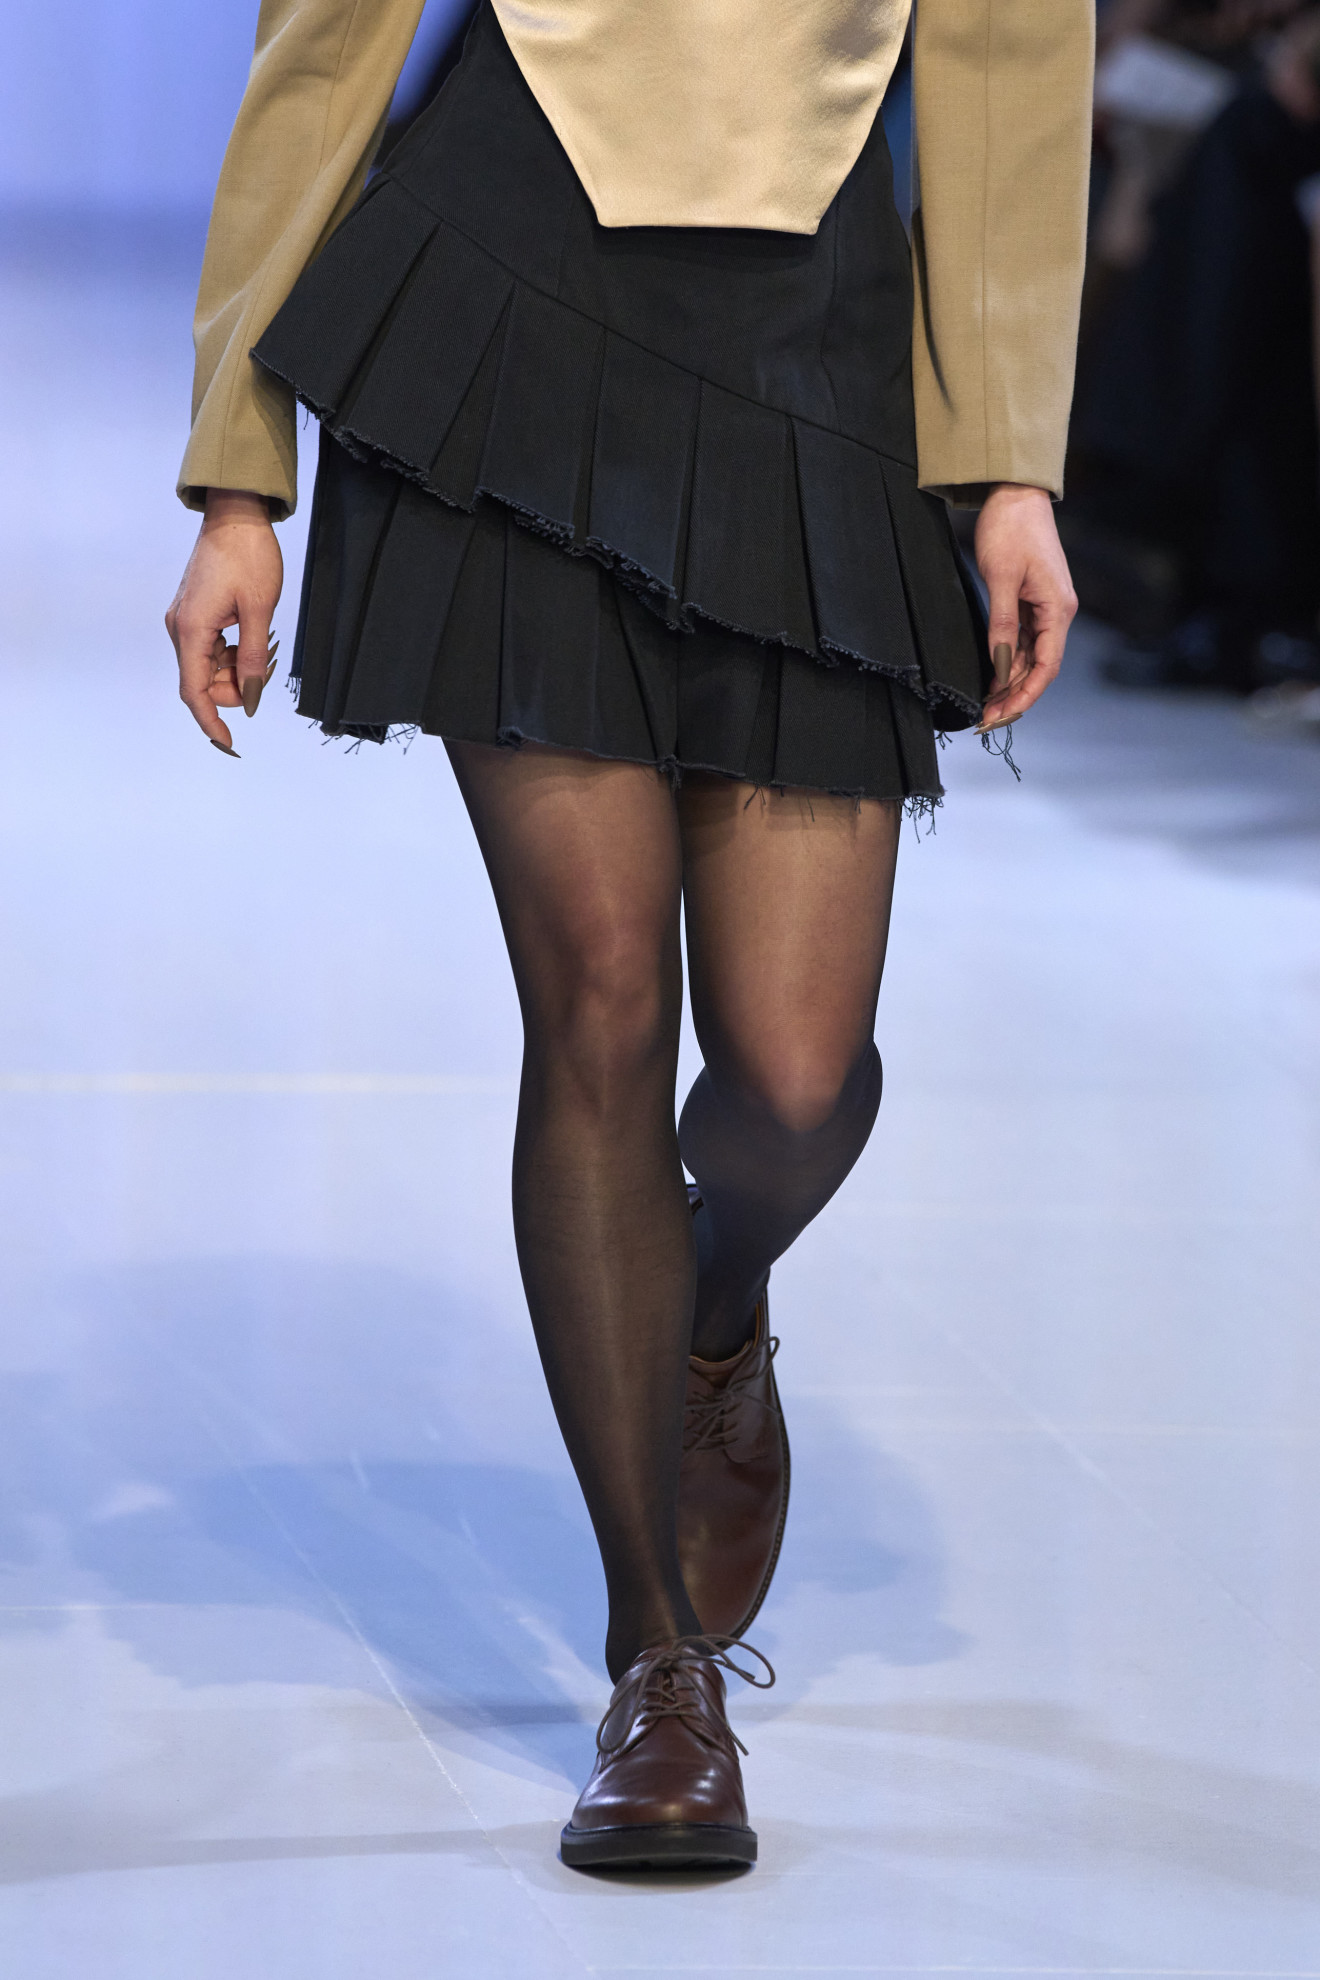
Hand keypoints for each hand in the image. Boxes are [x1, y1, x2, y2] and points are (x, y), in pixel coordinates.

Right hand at [165, 490, 283, 755]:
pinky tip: (251, 641)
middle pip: (202, 681)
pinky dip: (231, 654)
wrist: (236, 514)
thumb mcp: (260, 611)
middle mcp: (180, 627)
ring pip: (207, 666)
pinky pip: (210, 648)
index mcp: (191, 629)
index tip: (228, 742)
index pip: (194, 691)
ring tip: (262, 649)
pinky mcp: (194, 612)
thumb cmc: (248, 555)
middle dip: (233, 689)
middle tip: (265, 672)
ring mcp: (185, 619)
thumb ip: (253, 658)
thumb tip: (251, 697)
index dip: (210, 721)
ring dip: (234, 670)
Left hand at [973, 483, 1077, 733]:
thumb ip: (1003, 623)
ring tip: (985, 706)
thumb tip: (1000, 663)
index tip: (1002, 715)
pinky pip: (1023, 642)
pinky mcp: (1032, 602)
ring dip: (1010, 682)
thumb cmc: (1012, 529)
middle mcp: (1058, 612)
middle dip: (1014, 696)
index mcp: (1059, 608)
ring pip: (1031, 657)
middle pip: (1040, 667)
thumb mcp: (1002, 577)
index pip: (1047, 666)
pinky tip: (992, 678)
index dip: (1025, 694)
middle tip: (986, 720)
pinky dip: (1009, 662)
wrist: (1015, 494)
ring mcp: (1046, 608)